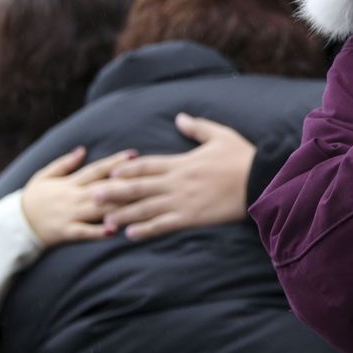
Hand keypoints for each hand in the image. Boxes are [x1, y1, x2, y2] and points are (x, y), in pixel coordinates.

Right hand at [20, 146, 136, 244]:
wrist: (15, 223)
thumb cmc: (34, 198)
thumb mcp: (45, 175)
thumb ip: (65, 163)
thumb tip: (82, 149)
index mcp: (71, 182)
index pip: (97, 169)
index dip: (115, 162)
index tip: (134, 155)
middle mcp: (73, 197)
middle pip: (103, 188)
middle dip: (125, 184)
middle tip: (147, 180)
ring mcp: (69, 214)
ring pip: (97, 209)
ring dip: (117, 207)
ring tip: (138, 205)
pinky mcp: (65, 231)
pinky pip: (83, 231)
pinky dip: (97, 231)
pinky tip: (114, 231)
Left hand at [96, 114, 255, 239]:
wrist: (260, 180)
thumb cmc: (243, 157)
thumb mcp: (220, 135)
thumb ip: (197, 127)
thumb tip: (179, 117)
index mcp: (182, 162)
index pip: (147, 164)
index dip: (127, 168)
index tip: (110, 171)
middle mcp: (177, 181)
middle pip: (138, 187)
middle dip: (114, 192)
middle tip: (92, 197)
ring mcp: (182, 200)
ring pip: (146, 208)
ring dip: (124, 214)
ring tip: (105, 221)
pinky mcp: (192, 217)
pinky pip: (164, 224)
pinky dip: (146, 230)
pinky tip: (131, 234)